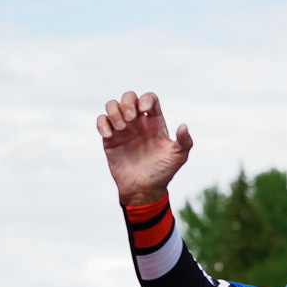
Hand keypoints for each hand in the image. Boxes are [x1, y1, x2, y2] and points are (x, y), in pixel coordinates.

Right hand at [99, 90, 193, 206]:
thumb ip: (184, 141)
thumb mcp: (178, 157)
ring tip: (121, 128)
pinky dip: (102, 123)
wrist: (144, 190)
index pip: (149, 99)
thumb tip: (183, 126)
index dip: (146, 99)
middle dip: (127, 103)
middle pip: (129, 97)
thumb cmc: (163, 172)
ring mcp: (123, 130)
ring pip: (112, 106)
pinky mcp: (109, 139)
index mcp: (154, 122)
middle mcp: (138, 122)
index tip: (144, 110)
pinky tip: (108, 135)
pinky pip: (101, 121)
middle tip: (130, 119)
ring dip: (114, 111)